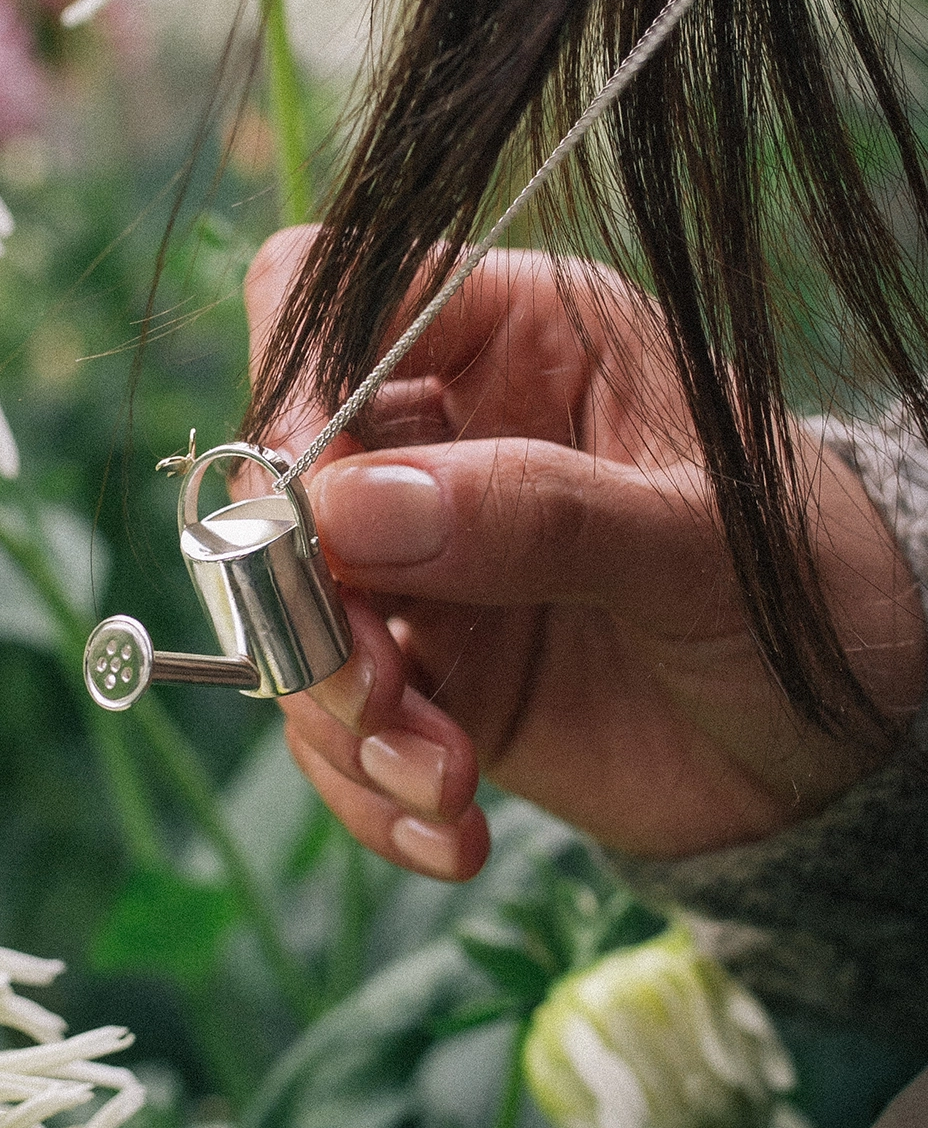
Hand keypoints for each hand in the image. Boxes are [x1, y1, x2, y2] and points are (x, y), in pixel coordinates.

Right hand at [244, 229, 927, 879]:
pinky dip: (368, 789)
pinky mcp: (428, 676)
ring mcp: (428, 566)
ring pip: (293, 617)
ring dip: (342, 716)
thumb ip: (539, 511)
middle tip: (386, 692)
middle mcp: (450, 444)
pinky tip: (453, 831)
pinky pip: (336, 724)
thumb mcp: (702, 540)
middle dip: (311, 601)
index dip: (295, 382)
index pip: (337, 296)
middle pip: (283, 480)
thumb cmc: (810, 593)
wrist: (845, 749)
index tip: (315, 511)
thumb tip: (349, 507)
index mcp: (519, 341)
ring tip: (448, 780)